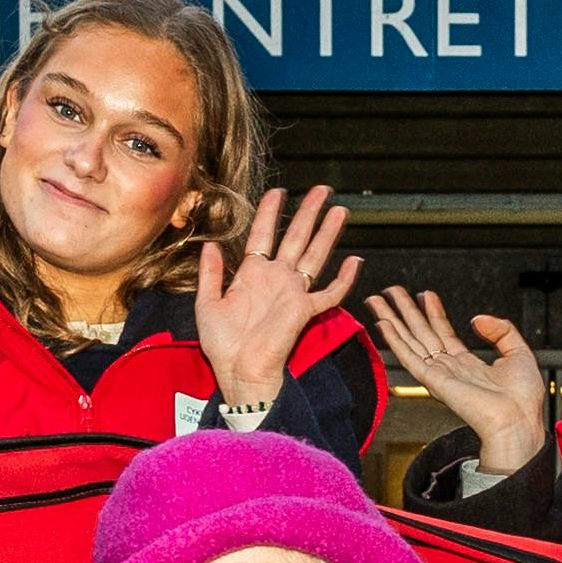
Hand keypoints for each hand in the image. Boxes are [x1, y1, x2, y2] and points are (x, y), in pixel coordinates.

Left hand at [193, 186, 361, 409]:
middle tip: (322, 191)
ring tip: (339, 210)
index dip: (270, 213)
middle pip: (296, 237)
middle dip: (309, 212)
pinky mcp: (305, 310)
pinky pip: (330, 293)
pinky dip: (344, 279)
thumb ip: (210, 274)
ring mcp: (292, 293)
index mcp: (251, 276)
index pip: (263, 235)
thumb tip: (210, 244)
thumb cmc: (222, 345)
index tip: (278, 191)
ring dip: (328, 233)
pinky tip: (354, 262)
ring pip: (315, 255)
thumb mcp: (206, 304)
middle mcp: (276, 279)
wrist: (239, 371)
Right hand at [367, 286, 549, 474]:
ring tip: (378, 300)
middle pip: (421, 333)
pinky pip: (409, 356)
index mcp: (469, 365)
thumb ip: (501, 330)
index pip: (443, 333)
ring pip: (410, 341)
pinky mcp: (433, 381)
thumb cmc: (522, 399)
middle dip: (405, 311)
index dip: (434, 312)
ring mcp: (439, 374)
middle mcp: (450, 369)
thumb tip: (477, 319)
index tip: (425, 294)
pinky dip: (394, 339)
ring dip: (392, 320)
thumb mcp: (519, 353)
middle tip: (390, 291)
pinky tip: (383, 324)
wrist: (518, 421)